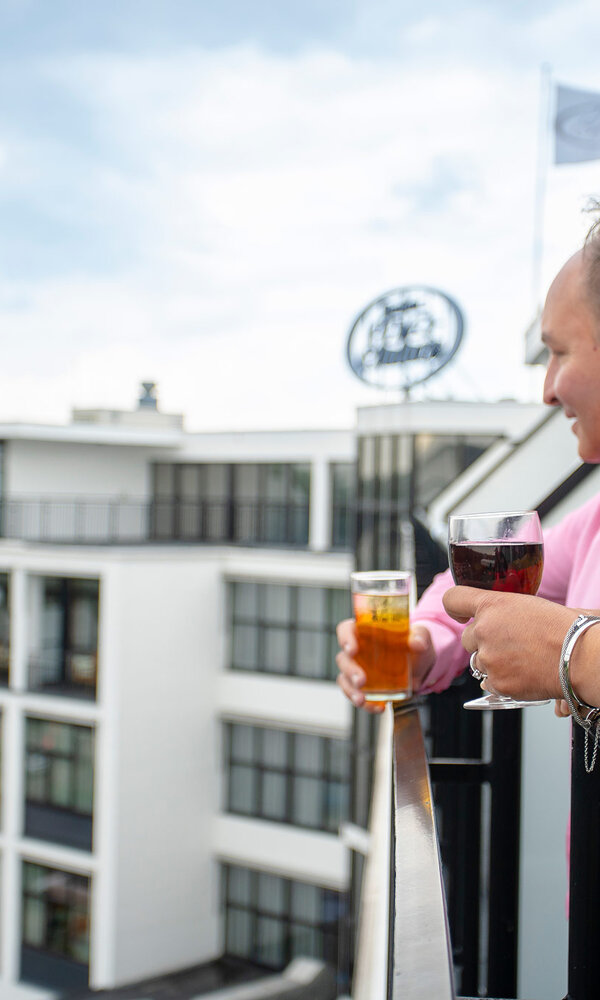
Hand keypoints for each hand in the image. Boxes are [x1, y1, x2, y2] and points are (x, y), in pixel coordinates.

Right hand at [335, 618, 435, 711]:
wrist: (422, 666)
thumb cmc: (415, 645)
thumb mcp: (421, 637)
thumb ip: (420, 636)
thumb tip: (416, 642)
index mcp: (366, 632)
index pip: (346, 629)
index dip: (345, 638)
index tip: (352, 649)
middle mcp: (358, 651)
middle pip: (343, 658)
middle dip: (349, 670)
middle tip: (361, 680)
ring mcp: (359, 669)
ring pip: (345, 678)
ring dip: (351, 690)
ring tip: (361, 699)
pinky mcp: (364, 687)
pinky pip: (357, 695)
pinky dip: (366, 704)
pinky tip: (378, 707)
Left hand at [442, 587, 575, 701]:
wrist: (581, 658)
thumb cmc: (568, 628)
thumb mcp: (534, 605)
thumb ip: (509, 610)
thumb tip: (508, 617)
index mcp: (492, 604)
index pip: (453, 599)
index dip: (455, 608)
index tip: (461, 615)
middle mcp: (484, 630)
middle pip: (466, 637)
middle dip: (483, 641)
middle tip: (509, 643)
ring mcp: (489, 658)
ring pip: (478, 661)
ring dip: (493, 662)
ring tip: (522, 660)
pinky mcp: (497, 682)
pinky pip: (489, 683)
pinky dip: (503, 681)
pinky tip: (523, 674)